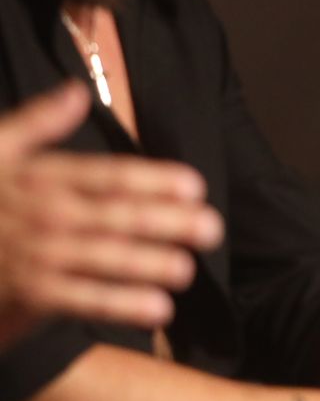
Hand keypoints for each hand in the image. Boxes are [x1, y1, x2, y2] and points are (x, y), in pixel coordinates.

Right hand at [0, 82, 222, 347]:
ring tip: (188, 269)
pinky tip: (157, 310)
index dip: (153, 180)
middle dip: (167, 223)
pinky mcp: (26, 293)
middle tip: (212, 228)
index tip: (195, 186)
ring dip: (149, 265)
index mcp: (39, 177)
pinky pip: (80, 300)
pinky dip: (119, 304)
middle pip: (116, 216)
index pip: (106, 176)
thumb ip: (37, 122)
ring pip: (103, 258)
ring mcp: (35, 254)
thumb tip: (76, 91)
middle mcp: (43, 214)